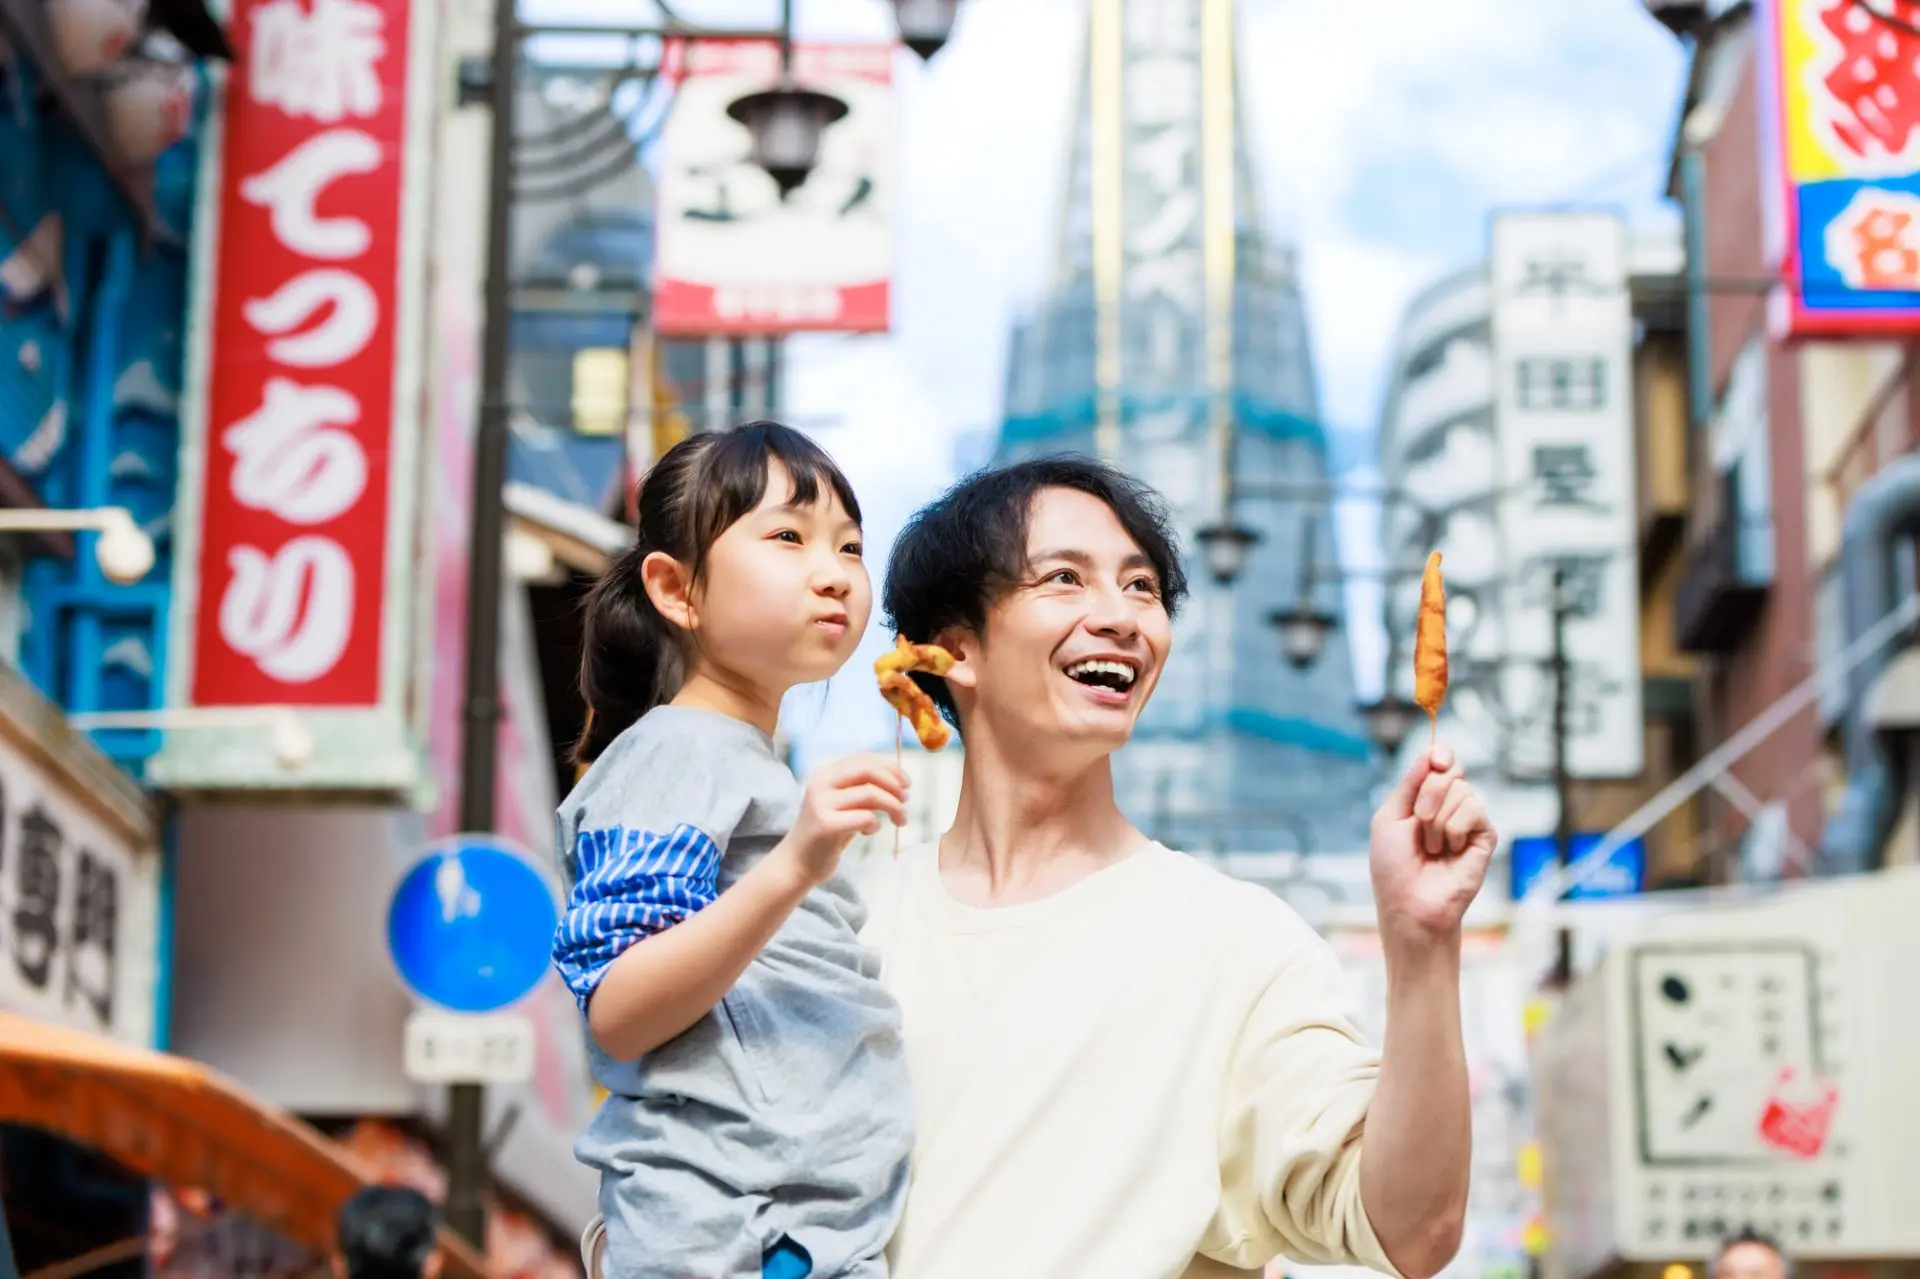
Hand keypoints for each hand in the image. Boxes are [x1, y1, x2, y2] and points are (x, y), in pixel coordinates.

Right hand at [775, 752, 908, 885]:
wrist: (798, 862)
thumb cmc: (827, 833)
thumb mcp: (845, 805)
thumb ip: (863, 789)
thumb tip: (899, 780)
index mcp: (825, 773)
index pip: (863, 758)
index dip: (890, 767)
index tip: (907, 783)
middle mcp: (821, 783)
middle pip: (868, 770)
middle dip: (894, 783)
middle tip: (906, 800)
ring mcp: (821, 803)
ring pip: (870, 793)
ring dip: (893, 806)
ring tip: (900, 820)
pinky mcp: (825, 825)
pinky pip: (864, 817)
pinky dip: (875, 824)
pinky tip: (869, 833)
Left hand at [1369, 743, 1495, 953]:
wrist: (1410, 903)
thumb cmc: (1394, 867)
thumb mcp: (1390, 816)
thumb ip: (1411, 781)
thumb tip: (1434, 749)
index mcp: (1424, 798)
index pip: (1440, 761)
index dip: (1440, 754)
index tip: (1437, 758)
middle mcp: (1448, 805)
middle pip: (1451, 770)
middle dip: (1429, 793)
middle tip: (1419, 822)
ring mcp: (1469, 821)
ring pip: (1462, 790)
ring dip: (1437, 820)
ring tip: (1432, 847)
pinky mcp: (1485, 836)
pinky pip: (1475, 810)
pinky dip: (1454, 829)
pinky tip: (1451, 851)